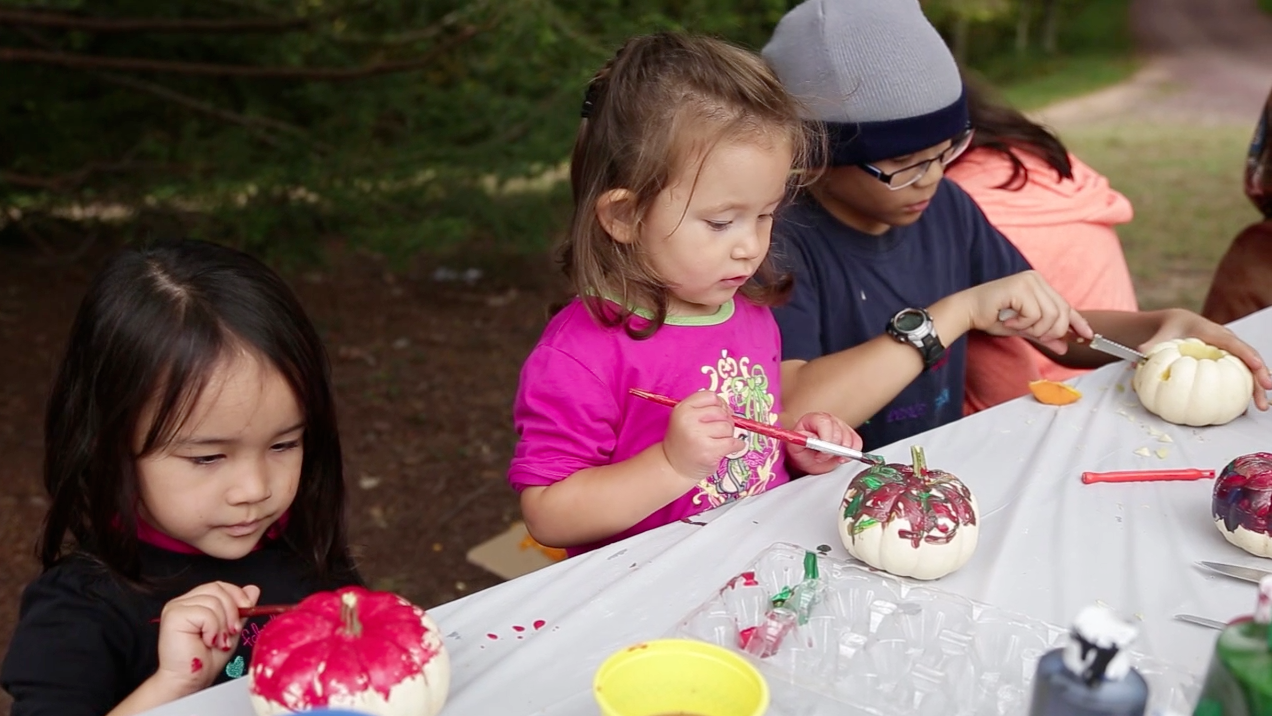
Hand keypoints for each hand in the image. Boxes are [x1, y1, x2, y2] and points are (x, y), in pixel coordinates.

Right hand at [153, 582, 260, 693]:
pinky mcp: (173, 615)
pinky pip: (205, 613)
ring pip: (213, 601)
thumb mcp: (230, 630)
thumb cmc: (205, 660)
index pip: (219, 586)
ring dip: (222, 624)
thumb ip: (240, 610)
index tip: (248, 608)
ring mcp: (176, 607)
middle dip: (232, 610)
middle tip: (232, 631)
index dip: (236, 594)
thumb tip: (252, 589)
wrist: (190, 682)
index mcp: (195, 602)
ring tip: (218, 641)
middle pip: (217, 588)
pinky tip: (207, 641)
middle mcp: (183, 602)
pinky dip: (213, 629)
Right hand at [661, 391, 742, 482]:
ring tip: (719, 441)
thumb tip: (729, 409)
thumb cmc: (684, 442)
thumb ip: (704, 409)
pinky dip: (738, 445)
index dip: (719, 404)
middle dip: (725, 421)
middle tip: (719, 431)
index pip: (710, 396)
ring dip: (729, 435)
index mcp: (682, 409)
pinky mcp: (708, 452)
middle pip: (721, 412)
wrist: (674, 466)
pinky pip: (733, 442)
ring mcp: (698, 436)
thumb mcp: (686, 419)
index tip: (719, 413)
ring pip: (727, 427)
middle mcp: (688, 420)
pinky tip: (732, 447)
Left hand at [786, 411, 862, 475]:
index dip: (826, 437)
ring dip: (841, 452)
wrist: (807, 459)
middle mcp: (828, 420)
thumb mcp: (794, 447)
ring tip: (829, 457)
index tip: (823, 451)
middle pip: (838, 431)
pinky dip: (852, 452)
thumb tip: (809, 437)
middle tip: (822, 456)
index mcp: (813, 419)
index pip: (824, 422)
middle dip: (832, 448)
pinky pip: (857, 442)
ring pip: (849, 438)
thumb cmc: (801, 451)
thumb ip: (800, 440)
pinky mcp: (850, 436)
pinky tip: (842, 457)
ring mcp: (841, 427)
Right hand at [959, 271, 1092, 352]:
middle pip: (1061, 313)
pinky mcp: (1020, 287)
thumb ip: (1044, 335)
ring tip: (1016, 325)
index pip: (1066, 305)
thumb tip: (1064, 346)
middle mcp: (1036, 279)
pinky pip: (1034, 314)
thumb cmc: (993, 317)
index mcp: (1040, 285)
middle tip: (1030, 333)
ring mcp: (1028, 281)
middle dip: (1049, 331)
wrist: (968, 311)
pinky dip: (1022, 324)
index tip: (1088, 336)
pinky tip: (1009, 320)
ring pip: (1050, 316)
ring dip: (1034, 329)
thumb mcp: (1024, 328)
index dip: (1078, 322)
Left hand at [1136, 308, 1271, 410]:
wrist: (1178, 324)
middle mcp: (1227, 342)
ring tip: (1261, 407)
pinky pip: (1240, 376)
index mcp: (1213, 333)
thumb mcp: (1163, 333)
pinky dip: (1245, 390)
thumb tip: (1142, 353)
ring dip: (1256, 388)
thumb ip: (1153, 343)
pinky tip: (1246, 407)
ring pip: (1248, 370)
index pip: (1233, 344)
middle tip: (1265, 394)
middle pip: (1248, 359)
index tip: (1257, 366)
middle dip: (1260, 376)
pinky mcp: (1227, 363)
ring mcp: (1229, 354)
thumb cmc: (1172, 328)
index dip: (1247, 355)